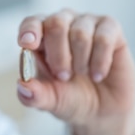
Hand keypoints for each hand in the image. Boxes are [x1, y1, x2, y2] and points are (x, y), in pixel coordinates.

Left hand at [16, 9, 134, 134]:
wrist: (102, 111)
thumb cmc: (70, 98)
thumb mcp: (50, 101)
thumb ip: (33, 95)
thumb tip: (22, 85)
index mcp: (41, 38)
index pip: (31, 23)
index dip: (29, 31)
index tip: (28, 45)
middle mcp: (63, 24)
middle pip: (56, 23)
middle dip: (59, 54)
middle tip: (64, 76)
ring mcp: (87, 24)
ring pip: (80, 32)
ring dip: (80, 61)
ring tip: (83, 74)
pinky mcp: (111, 29)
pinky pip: (103, 39)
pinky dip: (99, 62)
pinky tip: (98, 75)